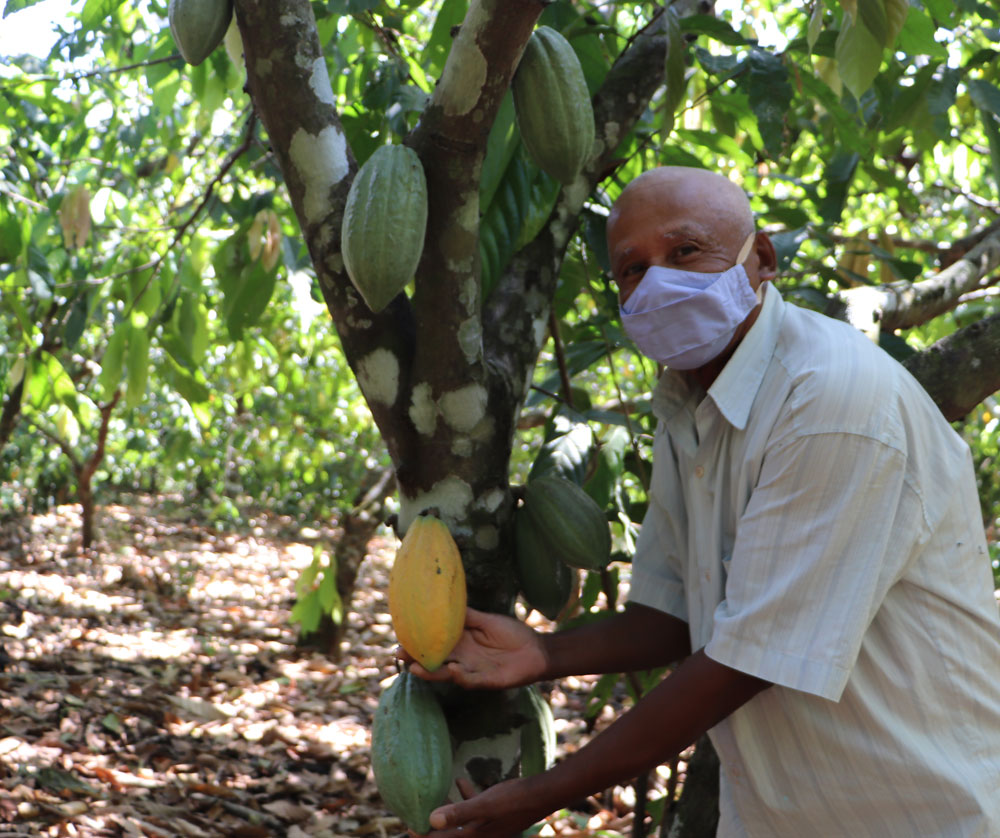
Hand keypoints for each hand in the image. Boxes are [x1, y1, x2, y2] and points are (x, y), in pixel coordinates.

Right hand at [400, 608, 547, 689]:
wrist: (536, 650)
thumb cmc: (512, 634)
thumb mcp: (487, 620)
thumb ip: (468, 615)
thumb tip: (446, 602)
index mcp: (461, 642)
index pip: (435, 642)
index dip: (419, 640)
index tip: (401, 636)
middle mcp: (462, 658)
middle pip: (435, 659)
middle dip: (416, 658)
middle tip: (398, 654)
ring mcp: (472, 670)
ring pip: (447, 673)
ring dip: (431, 672)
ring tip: (415, 668)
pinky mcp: (486, 680)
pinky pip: (470, 680)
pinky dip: (462, 676)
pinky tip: (453, 670)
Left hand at [417, 776, 553, 837]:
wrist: (542, 795)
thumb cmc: (514, 800)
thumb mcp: (485, 805)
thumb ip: (459, 812)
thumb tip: (430, 820)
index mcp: (474, 837)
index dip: (424, 833)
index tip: (409, 823)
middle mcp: (479, 835)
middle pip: (449, 834)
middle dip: (433, 824)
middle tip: (418, 809)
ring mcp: (487, 826)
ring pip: (460, 823)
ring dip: (447, 811)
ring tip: (436, 795)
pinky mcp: (494, 816)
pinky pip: (474, 811)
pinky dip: (465, 799)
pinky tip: (460, 781)